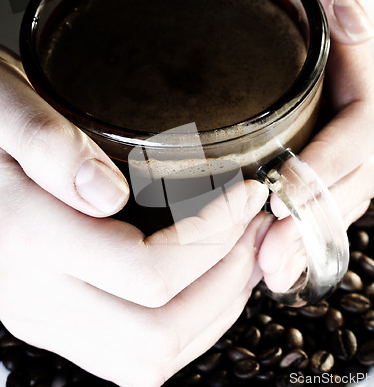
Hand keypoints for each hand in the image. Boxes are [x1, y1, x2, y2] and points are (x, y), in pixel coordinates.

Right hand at [0, 48, 269, 386]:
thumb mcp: (5, 109)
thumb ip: (46, 145)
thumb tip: (106, 193)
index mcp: (29, 237)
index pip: (150, 271)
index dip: (215, 236)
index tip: (246, 194)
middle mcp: (39, 296)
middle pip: (159, 333)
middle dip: (227, 279)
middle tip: (255, 228)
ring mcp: (49, 319)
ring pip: (151, 359)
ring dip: (215, 310)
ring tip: (243, 254)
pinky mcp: (60, 324)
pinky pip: (135, 359)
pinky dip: (190, 327)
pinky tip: (209, 282)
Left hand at [259, 0, 373, 291]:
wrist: (220, 14)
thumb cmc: (263, 0)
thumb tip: (357, 27)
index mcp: (351, 83)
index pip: (363, 128)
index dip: (330, 164)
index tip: (281, 193)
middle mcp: (342, 122)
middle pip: (354, 179)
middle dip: (314, 220)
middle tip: (269, 257)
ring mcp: (324, 151)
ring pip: (336, 204)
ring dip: (305, 241)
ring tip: (267, 271)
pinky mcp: (299, 172)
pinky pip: (313, 211)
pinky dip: (296, 241)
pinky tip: (269, 265)